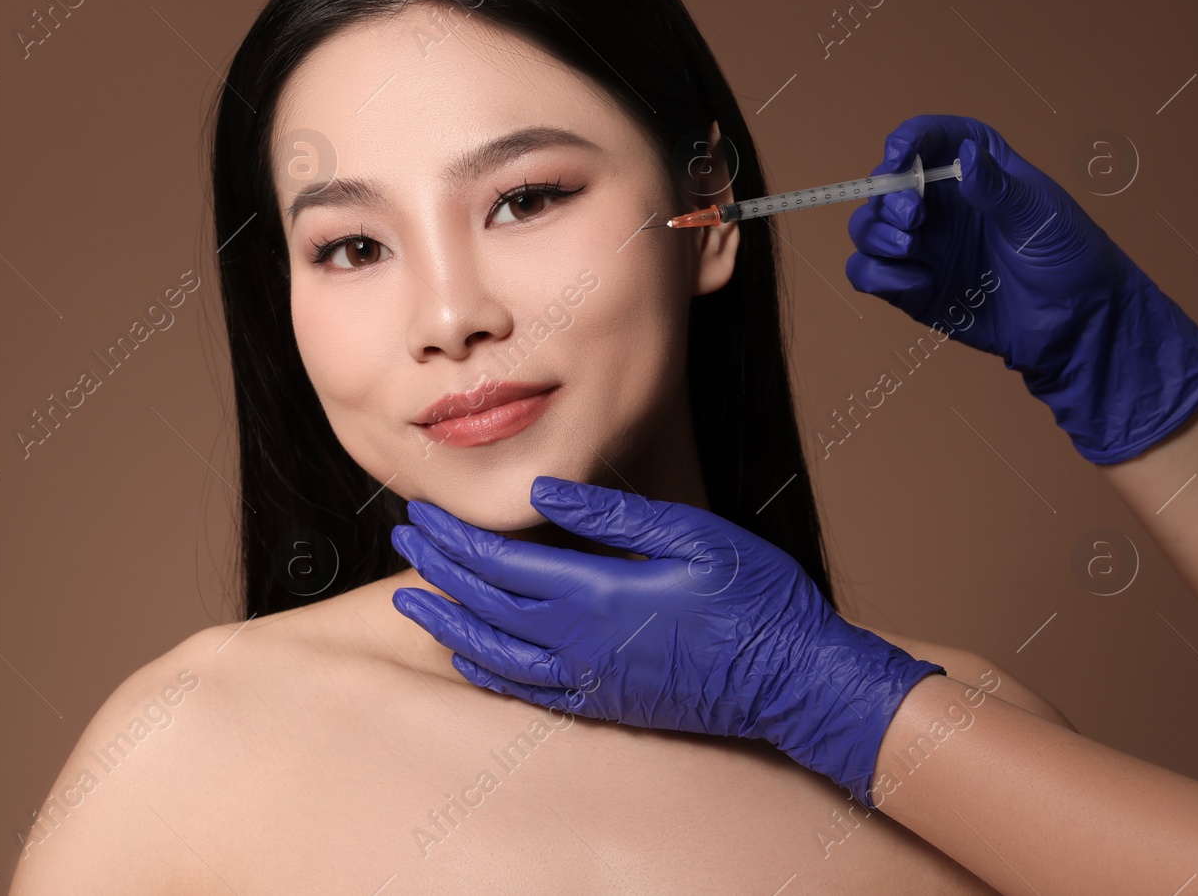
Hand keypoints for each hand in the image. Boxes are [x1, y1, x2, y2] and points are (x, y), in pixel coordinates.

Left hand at [388, 475, 943, 806]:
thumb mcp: (691, 534)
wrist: (794, 678)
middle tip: (403, 536)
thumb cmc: (753, 598)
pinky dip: (483, 668)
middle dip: (437, 567)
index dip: (454, 536)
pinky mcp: (601, 705)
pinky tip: (465, 653)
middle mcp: (578, 644)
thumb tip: (541, 492)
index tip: (422, 512)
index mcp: (596, 594)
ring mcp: (587, 681)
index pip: (499, 563)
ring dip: (446, 620)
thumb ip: (610, 514)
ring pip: (491, 653)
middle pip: (483, 603)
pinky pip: (523, 690)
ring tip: (408, 596)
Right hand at [844, 113, 1197, 463]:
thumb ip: (996, 188)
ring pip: (868, 228)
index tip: (899, 156)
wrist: (1075, 322)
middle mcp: (941, 204)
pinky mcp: (912, 287)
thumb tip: (964, 158)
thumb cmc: (1068, 257)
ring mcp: (924, 246)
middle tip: (913, 217)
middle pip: (886, 184)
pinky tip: (917, 283)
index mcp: (975, 170)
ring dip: (876, 234)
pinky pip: (869, 274)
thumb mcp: (1039, 213)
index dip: (908, 141)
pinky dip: (878, 275)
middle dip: (888, 196)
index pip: (930, 139)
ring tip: (910, 246)